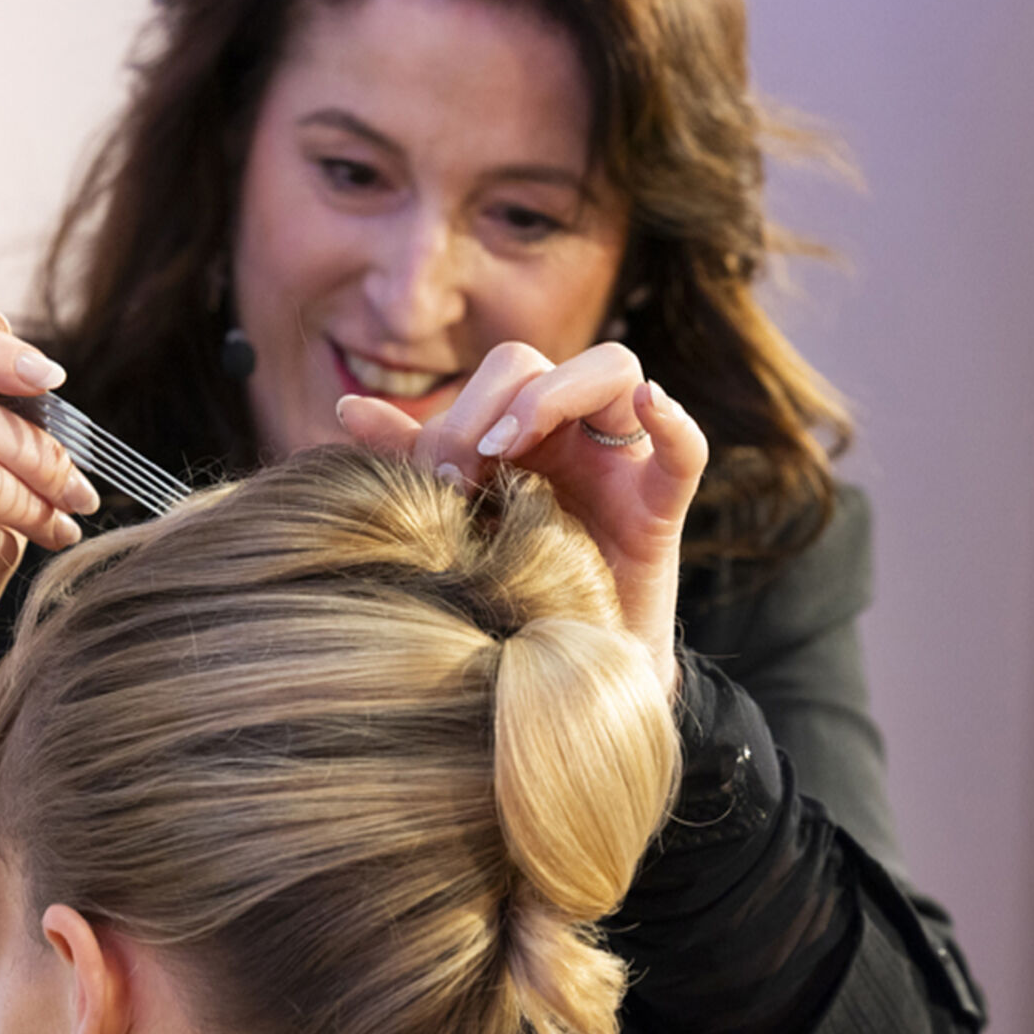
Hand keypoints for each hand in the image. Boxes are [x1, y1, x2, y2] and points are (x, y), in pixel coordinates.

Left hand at [337, 341, 707, 693]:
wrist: (557, 669)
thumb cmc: (506, 587)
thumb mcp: (452, 521)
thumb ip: (411, 462)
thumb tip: (347, 406)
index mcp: (525, 431)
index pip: (504, 372)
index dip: (465, 407)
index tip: (437, 474)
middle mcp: (574, 435)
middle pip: (545, 364)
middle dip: (495, 405)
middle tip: (466, 469)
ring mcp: (621, 467)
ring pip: (617, 371)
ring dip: (556, 396)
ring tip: (512, 447)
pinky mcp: (657, 513)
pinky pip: (686, 455)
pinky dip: (677, 424)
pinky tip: (656, 406)